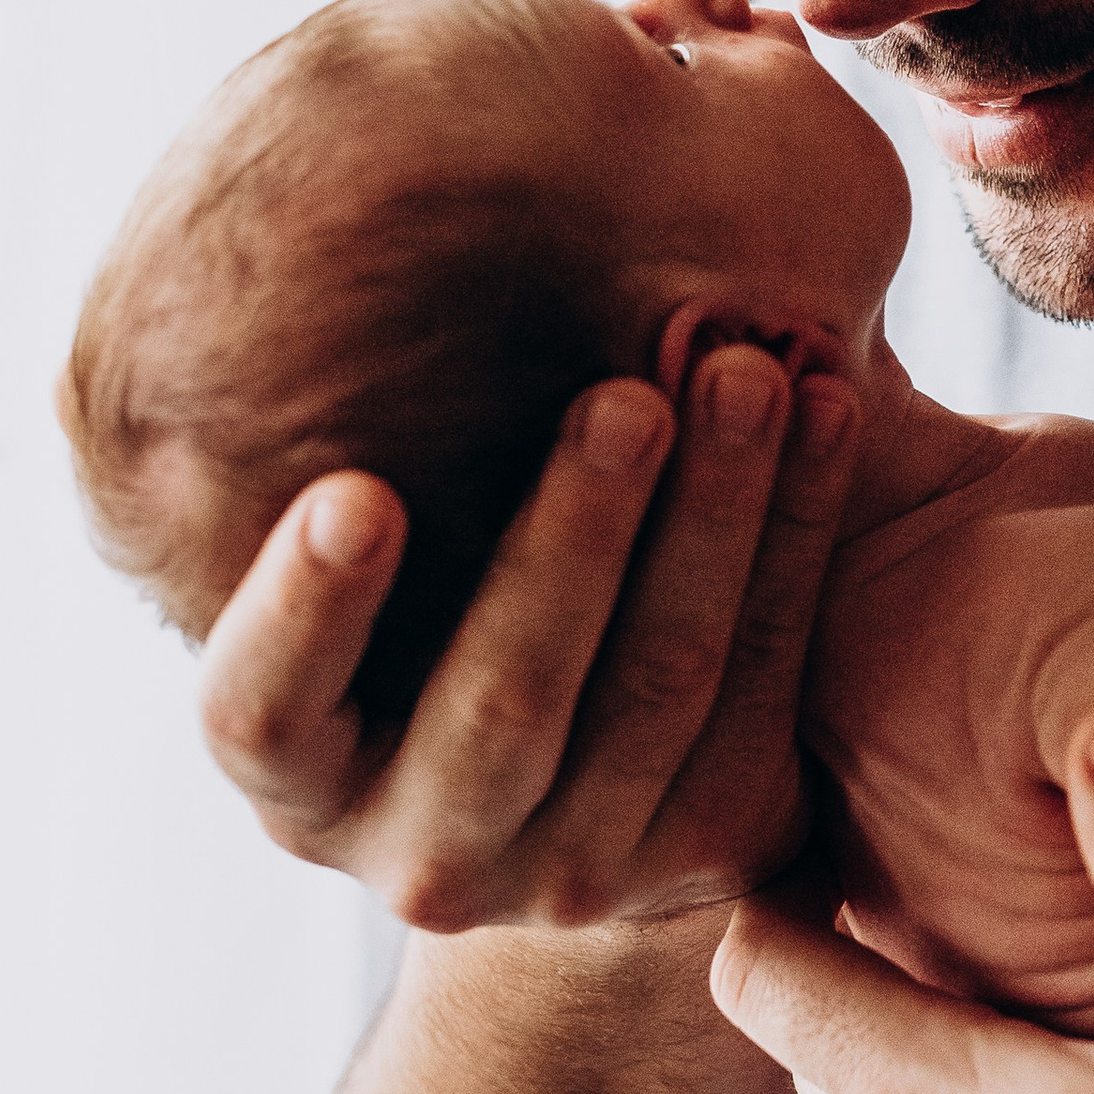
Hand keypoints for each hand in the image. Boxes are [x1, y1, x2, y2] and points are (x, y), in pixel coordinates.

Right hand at [198, 354, 860, 932]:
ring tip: (747, 373)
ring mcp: (579, 870)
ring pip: (661, 682)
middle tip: (626, 397)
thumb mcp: (391, 560)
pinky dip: (800, 534)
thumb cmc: (447, 595)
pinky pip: (767, 678)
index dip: (304, 611)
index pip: (265, 708)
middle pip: (502, 698)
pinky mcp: (715, 844)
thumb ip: (386, 462)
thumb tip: (393, 223)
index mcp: (303, 776)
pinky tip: (828, 413)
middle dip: (571, 536)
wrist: (593, 777)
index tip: (356, 493)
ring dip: (716, 514)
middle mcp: (427, 848)